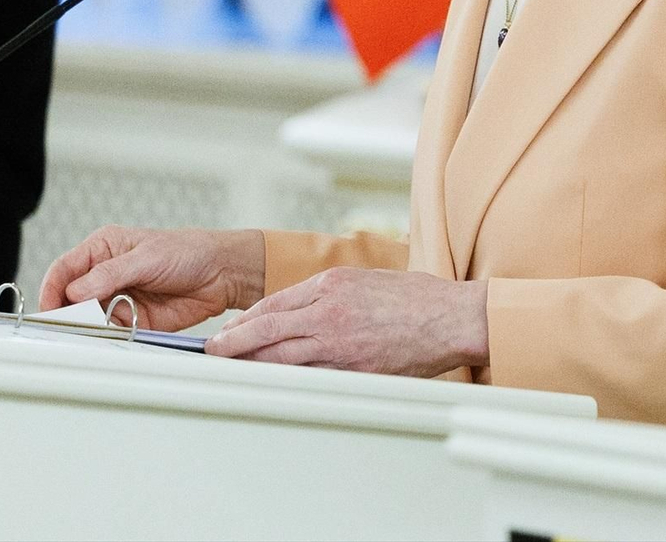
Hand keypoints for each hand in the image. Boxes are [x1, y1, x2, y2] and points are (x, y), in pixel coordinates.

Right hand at [38, 226, 264, 332]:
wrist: (220, 274)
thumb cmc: (186, 251)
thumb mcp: (147, 257)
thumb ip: (110, 273)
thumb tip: (77, 290)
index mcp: (102, 249)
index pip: (65, 269)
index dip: (52, 289)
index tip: (49, 309)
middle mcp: (105, 275)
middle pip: (71, 298)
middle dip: (66, 313)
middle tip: (68, 327)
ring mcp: (118, 299)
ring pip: (89, 319)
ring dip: (87, 329)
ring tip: (92, 333)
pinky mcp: (132, 321)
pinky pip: (111, 334)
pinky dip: (107, 339)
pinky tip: (111, 339)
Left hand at [205, 266, 488, 376]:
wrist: (452, 317)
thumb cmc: (413, 297)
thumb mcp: (362, 279)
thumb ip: (326, 293)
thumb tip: (294, 310)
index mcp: (330, 285)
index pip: (272, 304)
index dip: (244, 320)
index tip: (226, 329)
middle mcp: (330, 313)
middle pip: (269, 330)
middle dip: (235, 343)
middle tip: (213, 352)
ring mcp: (343, 345)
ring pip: (285, 357)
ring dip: (254, 365)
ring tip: (233, 371)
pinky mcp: (357, 371)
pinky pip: (315, 378)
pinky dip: (290, 382)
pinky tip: (276, 386)